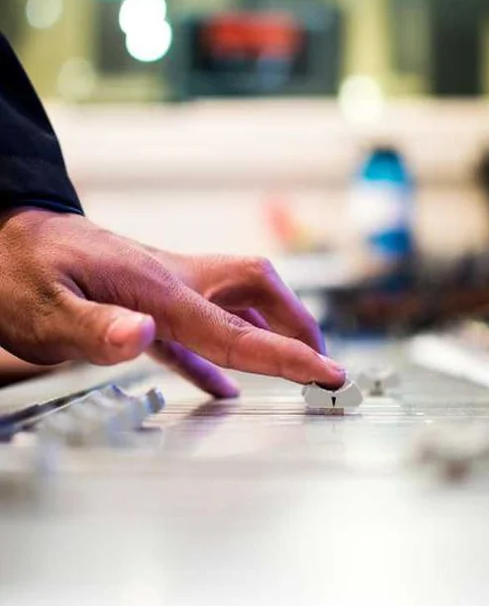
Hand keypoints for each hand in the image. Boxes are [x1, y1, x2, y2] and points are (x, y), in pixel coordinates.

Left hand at [0, 208, 345, 396]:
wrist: (3, 235)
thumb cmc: (17, 270)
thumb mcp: (42, 307)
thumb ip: (93, 327)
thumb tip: (145, 335)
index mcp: (156, 286)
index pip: (234, 328)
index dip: (285, 354)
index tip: (325, 372)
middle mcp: (172, 280)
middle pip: (257, 289)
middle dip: (295, 323)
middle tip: (319, 360)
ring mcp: (164, 287)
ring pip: (237, 301)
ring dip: (270, 329)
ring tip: (290, 362)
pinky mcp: (148, 301)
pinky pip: (199, 328)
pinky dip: (220, 355)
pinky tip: (222, 383)